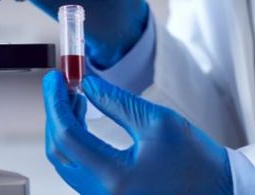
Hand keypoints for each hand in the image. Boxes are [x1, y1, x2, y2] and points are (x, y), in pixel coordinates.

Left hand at [43, 71, 231, 194]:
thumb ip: (116, 101)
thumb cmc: (199, 163)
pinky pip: (79, 170)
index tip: (55, 77)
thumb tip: (87, 84)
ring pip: (66, 162)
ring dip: (64, 127)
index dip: (56, 101)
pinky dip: (75, 143)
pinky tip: (82, 120)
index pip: (68, 134)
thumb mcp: (159, 122)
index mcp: (115, 178)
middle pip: (59, 151)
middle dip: (55, 113)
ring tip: (73, 97)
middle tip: (59, 84)